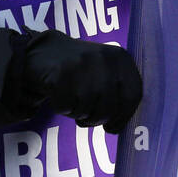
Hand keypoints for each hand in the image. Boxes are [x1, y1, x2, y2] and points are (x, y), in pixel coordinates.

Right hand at [21, 30, 141, 132]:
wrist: (43, 50)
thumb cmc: (80, 69)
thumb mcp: (105, 71)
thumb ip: (119, 92)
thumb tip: (121, 125)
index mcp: (121, 59)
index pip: (133, 95)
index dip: (123, 117)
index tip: (112, 126)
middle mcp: (105, 59)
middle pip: (109, 108)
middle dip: (96, 119)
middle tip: (86, 117)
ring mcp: (83, 64)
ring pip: (86, 110)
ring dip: (77, 113)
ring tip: (72, 99)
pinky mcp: (60, 73)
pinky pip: (65, 107)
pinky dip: (61, 108)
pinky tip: (59, 94)